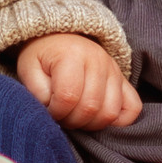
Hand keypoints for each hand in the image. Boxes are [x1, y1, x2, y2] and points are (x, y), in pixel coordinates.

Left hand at [16, 34, 141, 131]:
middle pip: (91, 107)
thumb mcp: (28, 69)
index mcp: (72, 55)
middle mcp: (98, 60)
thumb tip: (53, 112)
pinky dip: (119, 121)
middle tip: (62, 117)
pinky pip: (133, 108)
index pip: (68, 97)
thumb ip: (37, 91)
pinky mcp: (124, 80)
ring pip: (110, 112)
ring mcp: (114, 71)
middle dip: (73, 121)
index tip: (49, 110)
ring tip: (77, 117)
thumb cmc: (42, 57)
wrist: (59, 38)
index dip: (56, 112)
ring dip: (92, 124)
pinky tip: (99, 119)